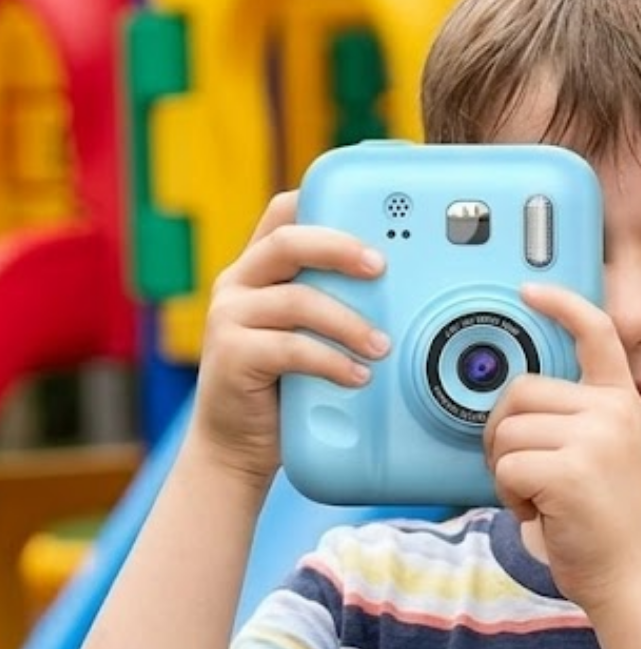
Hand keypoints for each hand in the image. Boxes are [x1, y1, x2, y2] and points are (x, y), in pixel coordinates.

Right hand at [188, 191, 388, 488]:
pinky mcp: (231, 356)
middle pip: (288, 242)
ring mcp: (230, 317)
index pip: (285, 214)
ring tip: (382, 345)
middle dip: (340, 248)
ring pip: (297, 300)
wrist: (236, 446)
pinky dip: (331, 362)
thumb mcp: (311, 336)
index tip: (375, 214)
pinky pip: (291, 349)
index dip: (324, 202)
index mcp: (259, 268)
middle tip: (381, 268)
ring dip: (348, 321)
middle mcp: (239, 283)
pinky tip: (357, 376)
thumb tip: (403, 296)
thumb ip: (335, 307)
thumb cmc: (284, 388)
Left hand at [484, 283, 640, 609]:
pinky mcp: (570, 471)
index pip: (597, 335)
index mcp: (622, 403)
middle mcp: (612, 412)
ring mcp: (594, 439)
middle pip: (519, 391)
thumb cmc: (608, 528)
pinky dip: (510, 496)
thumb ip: (570, 425)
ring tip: (542, 500)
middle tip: (525, 474)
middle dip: (504, 433)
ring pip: (506, 432)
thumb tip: (509, 408)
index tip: (531, 290)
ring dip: (507, 471)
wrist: (636, 578)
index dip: (562, 306)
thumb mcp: (601, 459)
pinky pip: (506, 466)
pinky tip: (540, 514)